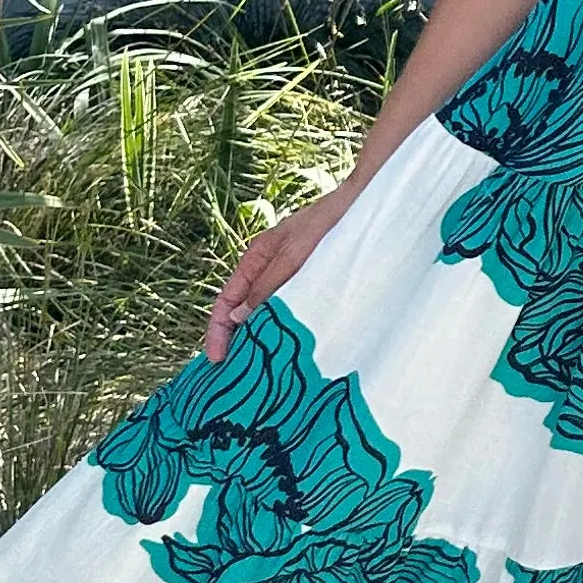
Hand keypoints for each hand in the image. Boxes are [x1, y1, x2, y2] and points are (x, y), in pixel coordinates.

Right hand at [203, 175, 365, 358]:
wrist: (364, 208)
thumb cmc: (328, 224)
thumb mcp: (294, 256)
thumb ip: (268, 285)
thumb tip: (237, 317)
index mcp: (256, 258)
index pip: (226, 300)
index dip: (218, 330)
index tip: (217, 359)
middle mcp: (269, 270)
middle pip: (243, 311)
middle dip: (236, 340)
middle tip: (236, 373)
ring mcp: (290, 278)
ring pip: (266, 315)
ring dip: (260, 339)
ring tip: (259, 369)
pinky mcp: (311, 286)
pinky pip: (289, 312)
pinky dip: (283, 331)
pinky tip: (289, 350)